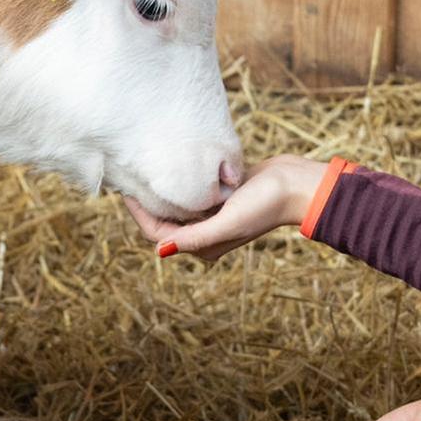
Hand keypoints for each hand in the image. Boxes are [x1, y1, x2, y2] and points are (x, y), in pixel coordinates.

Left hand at [125, 155, 326, 261]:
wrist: (295, 185)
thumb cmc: (264, 205)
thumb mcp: (227, 223)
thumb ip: (194, 237)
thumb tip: (160, 251)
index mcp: (204, 245)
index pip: (158, 233)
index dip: (139, 214)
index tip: (125, 190)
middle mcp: (205, 233)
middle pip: (164, 221)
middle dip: (146, 203)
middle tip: (129, 178)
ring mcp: (213, 215)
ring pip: (176, 206)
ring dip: (162, 193)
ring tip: (145, 171)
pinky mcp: (220, 198)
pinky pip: (191, 193)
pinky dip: (180, 184)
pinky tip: (171, 168)